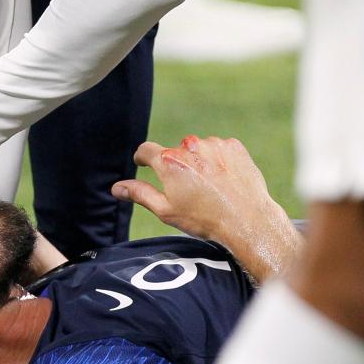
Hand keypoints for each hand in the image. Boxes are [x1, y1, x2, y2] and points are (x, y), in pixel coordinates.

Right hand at [112, 136, 300, 281]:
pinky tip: (224, 181)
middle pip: (175, 152)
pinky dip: (218, 161)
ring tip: (210, 188)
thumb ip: (140, 193)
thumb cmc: (203, 219)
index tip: (142, 163)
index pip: (146, 150)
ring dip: (199, 163)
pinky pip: (219, 149)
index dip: (142, 158)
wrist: (247, 220)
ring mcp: (214, 144)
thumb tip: (116, 187)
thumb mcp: (165, 210)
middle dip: (177, 166)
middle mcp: (190, 146)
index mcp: (169, 162)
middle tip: (187, 190)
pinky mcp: (234, 146)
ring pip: (198, 150)